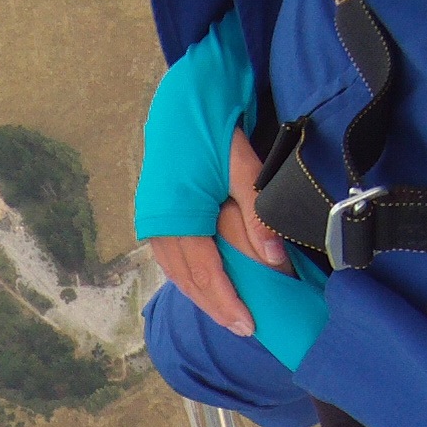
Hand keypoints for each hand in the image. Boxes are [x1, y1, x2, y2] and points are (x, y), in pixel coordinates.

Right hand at [146, 129, 291, 339]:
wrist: (180, 98)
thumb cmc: (212, 129)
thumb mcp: (243, 165)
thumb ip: (257, 214)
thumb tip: (272, 260)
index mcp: (181, 216)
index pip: (207, 273)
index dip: (228, 302)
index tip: (249, 325)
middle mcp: (161, 225)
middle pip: (190, 280)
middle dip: (217, 307)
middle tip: (244, 328)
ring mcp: (154, 221)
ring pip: (177, 272)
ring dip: (202, 296)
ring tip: (226, 314)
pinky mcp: (154, 214)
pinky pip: (170, 258)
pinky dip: (189, 277)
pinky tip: (204, 285)